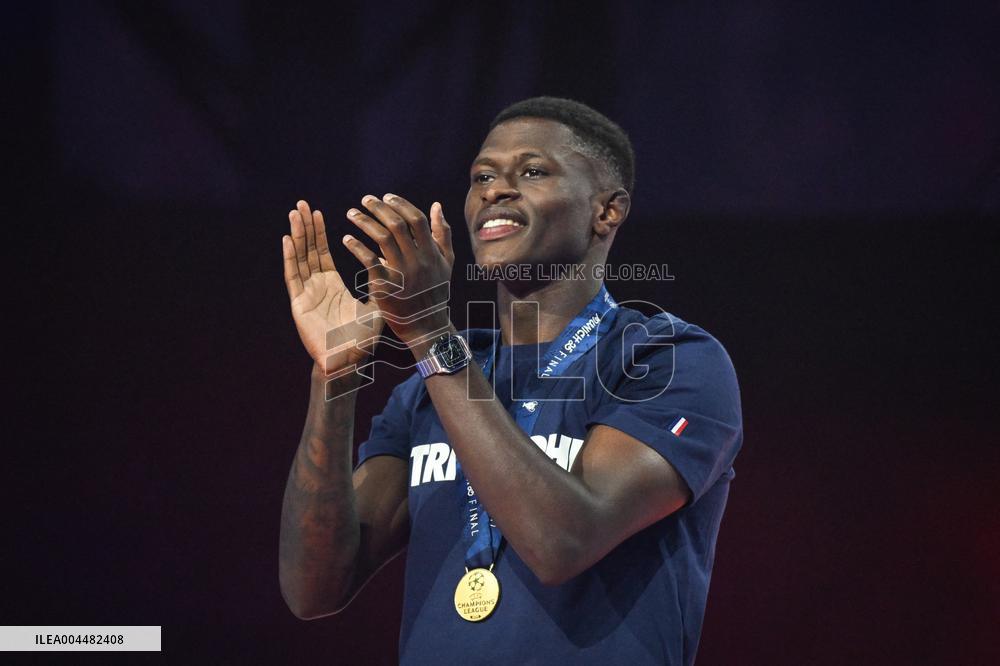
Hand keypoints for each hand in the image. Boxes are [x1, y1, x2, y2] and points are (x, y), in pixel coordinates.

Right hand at [282, 200, 383, 373]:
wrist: (348, 361)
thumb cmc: (362, 338)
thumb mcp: (375, 304)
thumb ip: (380, 283)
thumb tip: (393, 264)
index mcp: (332, 286)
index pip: (323, 253)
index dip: (319, 233)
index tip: (319, 213)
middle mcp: (317, 286)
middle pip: (308, 251)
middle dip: (305, 227)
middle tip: (302, 204)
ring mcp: (306, 293)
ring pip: (299, 258)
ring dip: (297, 235)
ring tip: (295, 214)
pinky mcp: (299, 302)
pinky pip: (294, 275)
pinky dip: (291, 256)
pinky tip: (289, 238)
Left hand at [342, 194, 454, 346]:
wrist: (426, 326)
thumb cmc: (435, 291)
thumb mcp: (445, 262)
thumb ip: (442, 234)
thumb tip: (436, 205)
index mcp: (432, 252)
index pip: (416, 220)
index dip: (401, 204)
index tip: (386, 196)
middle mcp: (418, 261)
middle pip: (398, 225)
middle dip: (379, 208)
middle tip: (365, 199)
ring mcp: (402, 274)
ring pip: (382, 238)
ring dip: (365, 222)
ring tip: (352, 214)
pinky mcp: (386, 287)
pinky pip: (369, 261)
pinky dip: (356, 247)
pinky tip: (346, 239)